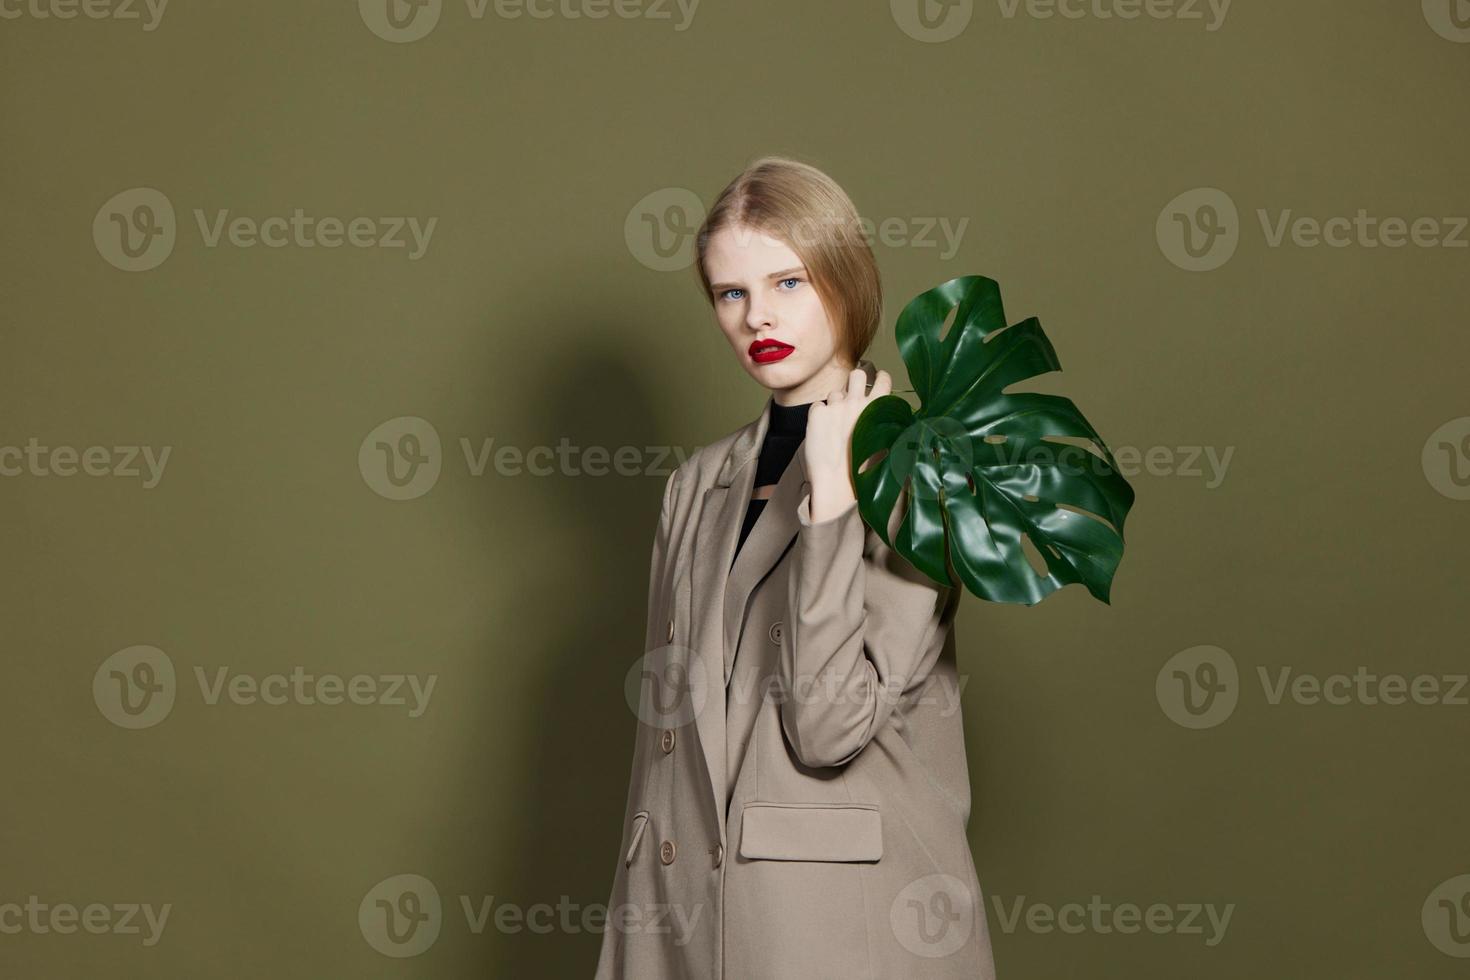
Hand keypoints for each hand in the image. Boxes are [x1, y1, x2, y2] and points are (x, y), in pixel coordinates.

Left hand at [804, 367, 891, 521]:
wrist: (837, 483)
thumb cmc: (864, 470)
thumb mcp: (885, 443)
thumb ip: (884, 423)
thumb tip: (885, 415)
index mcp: (879, 407)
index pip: (884, 378)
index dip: (879, 379)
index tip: (876, 382)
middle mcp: (857, 402)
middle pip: (857, 373)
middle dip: (856, 380)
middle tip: (853, 395)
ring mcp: (836, 406)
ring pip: (835, 392)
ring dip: (835, 404)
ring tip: (835, 426)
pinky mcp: (817, 413)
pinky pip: (818, 406)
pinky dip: (819, 416)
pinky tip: (822, 433)